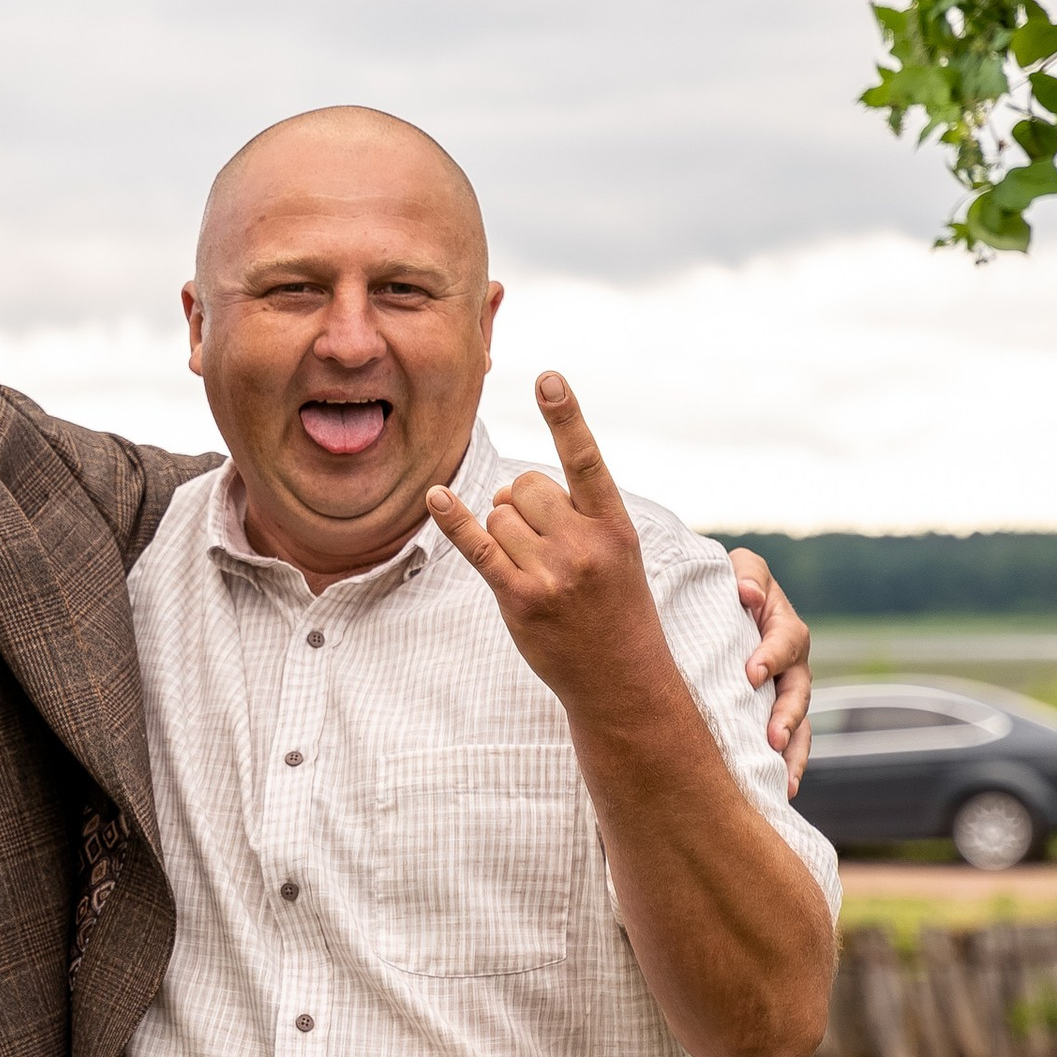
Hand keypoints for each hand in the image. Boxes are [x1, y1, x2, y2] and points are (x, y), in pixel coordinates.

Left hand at [425, 373, 670, 714]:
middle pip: (525, 487)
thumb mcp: (614, 552)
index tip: (547, 378)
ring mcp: (552, 572)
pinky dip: (454, 521)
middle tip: (542, 544)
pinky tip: (435, 499)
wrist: (621, 678)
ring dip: (503, 533)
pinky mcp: (520, 597)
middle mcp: (585, 543)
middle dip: (520, 505)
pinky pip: (478, 546)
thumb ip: (569, 514)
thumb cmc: (613, 607)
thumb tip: (503, 490)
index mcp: (614, 524)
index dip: (566, 416)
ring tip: (533, 569)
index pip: (585, 459)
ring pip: (498, 515)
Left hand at [727, 548, 812, 794]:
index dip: (772, 656)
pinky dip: (786, 765)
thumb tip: (748, 594)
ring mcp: (784, 689)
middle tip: (773, 738)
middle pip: (798, 690)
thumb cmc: (721, 585)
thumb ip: (746, 575)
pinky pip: (788, 743)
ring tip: (783, 779)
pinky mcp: (771, 714)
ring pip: (798, 723)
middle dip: (787, 715)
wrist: (706, 607)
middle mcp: (790, 660)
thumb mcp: (735, 569)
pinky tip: (780, 790)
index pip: (786, 640)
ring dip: (792, 751)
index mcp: (781, 624)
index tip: (752, 674)